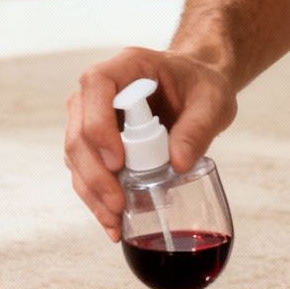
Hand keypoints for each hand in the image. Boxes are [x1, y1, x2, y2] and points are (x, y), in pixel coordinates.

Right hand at [64, 47, 237, 239]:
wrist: (196, 90)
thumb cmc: (201, 87)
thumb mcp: (213, 103)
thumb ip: (198, 129)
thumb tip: (177, 164)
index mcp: (127, 66)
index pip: (96, 86)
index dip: (99, 125)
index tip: (118, 162)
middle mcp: (99, 90)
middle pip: (79, 130)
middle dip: (94, 173)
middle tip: (118, 204)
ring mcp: (91, 116)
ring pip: (76, 156)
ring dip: (92, 192)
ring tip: (115, 222)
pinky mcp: (96, 142)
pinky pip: (86, 170)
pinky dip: (96, 197)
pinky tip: (113, 222)